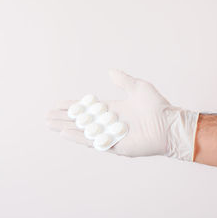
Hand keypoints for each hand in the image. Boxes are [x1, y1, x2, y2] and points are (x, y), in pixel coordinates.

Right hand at [47, 70, 198, 159]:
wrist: (170, 125)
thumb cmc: (157, 106)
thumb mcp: (138, 87)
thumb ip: (123, 81)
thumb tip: (110, 71)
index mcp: (112, 110)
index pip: (87, 108)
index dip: (72, 106)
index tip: (57, 104)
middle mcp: (108, 123)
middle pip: (81, 121)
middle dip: (63, 118)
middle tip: (47, 116)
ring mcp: (110, 135)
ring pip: (82, 132)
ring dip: (65, 128)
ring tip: (49, 124)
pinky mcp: (114, 146)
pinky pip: (93, 142)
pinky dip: (78, 138)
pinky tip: (64, 133)